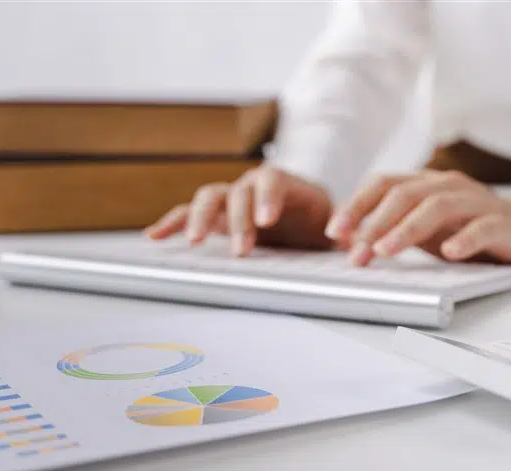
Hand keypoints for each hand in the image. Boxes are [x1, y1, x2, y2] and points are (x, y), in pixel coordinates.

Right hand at [145, 165, 334, 255]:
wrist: (306, 214)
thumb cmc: (319, 218)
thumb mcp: (335, 223)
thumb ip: (343, 231)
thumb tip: (355, 242)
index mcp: (284, 182)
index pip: (272, 181)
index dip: (268, 199)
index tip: (268, 221)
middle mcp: (252, 184)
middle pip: (238, 191)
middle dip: (237, 220)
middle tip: (242, 248)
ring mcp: (230, 197)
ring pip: (210, 198)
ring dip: (201, 219)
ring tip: (193, 242)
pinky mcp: (214, 214)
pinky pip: (188, 212)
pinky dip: (171, 222)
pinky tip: (155, 236)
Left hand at [324, 170, 510, 266]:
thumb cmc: (474, 226)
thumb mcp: (430, 228)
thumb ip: (396, 230)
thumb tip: (351, 245)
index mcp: (427, 184)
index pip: (384, 184)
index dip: (357, 206)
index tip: (336, 232)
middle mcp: (449, 185)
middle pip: (405, 194)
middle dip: (375, 223)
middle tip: (356, 251)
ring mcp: (477, 201)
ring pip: (437, 207)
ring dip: (407, 229)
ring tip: (387, 251)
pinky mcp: (503, 222)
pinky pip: (482, 227)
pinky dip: (463, 239)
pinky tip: (449, 253)